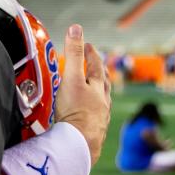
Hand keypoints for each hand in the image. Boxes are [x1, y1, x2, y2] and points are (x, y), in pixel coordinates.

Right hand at [55, 24, 111, 166]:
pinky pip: (95, 119)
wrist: (80, 145)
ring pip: (101, 102)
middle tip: (96, 65)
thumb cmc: (77, 112)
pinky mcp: (92, 133)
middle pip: (103, 84)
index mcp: (97, 88)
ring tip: (94, 91)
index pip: (95, 65)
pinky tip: (88, 117)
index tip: (88, 45)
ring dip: (98, 94)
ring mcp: (99, 119)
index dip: (91, 53)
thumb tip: (76, 28)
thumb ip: (72, 54)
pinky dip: (92, 113)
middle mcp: (102, 103)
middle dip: (99, 72)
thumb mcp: (72, 79)